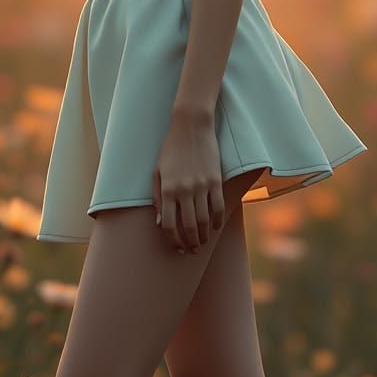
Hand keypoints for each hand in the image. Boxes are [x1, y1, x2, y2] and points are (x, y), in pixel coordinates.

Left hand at [153, 110, 224, 255]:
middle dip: (190, 243)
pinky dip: (217, 221)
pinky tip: (215, 227)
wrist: (191, 126)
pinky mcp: (216, 180)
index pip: (169, 225)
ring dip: (204, 236)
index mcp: (168, 189)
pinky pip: (218, 207)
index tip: (176, 248)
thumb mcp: (157, 171)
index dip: (173, 240)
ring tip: (202, 242)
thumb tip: (160, 223)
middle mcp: (185, 190)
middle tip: (191, 250)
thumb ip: (158, 197)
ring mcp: (202, 186)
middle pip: (189, 227)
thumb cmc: (170, 148)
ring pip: (205, 220)